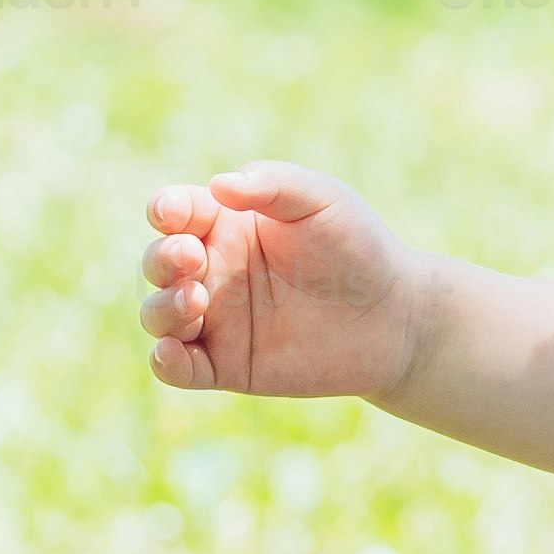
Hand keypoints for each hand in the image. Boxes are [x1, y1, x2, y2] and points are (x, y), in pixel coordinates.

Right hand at [140, 163, 429, 402]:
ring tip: (194, 301)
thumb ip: (273, 186)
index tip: (175, 214)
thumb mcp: (322, 200)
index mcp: (227, 224)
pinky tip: (172, 352)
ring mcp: (217, 320)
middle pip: (158, 262)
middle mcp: (214, 270)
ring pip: (158, 315)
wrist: (395, 315)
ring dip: (161, 308)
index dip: (165, 210)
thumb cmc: (358, 246)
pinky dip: (164, 362)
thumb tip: (217, 185)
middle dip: (162, 258)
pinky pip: (177, 368)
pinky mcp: (227, 366)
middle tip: (191, 257)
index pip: (176, 212)